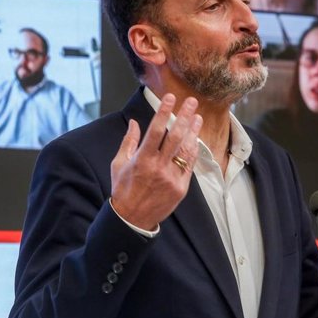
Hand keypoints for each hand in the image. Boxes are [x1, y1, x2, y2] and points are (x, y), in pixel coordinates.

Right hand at [110, 94, 202, 230]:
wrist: (132, 219)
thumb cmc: (123, 189)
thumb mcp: (119, 164)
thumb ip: (128, 141)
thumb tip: (133, 122)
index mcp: (142, 160)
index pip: (156, 130)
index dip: (164, 112)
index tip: (171, 98)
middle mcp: (158, 167)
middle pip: (176, 136)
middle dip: (185, 116)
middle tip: (192, 101)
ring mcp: (172, 178)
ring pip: (186, 150)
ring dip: (193, 132)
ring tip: (198, 117)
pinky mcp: (181, 188)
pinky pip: (189, 165)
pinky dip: (193, 151)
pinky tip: (195, 138)